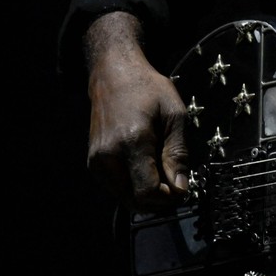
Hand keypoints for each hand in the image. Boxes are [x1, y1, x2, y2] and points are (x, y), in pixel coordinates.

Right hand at [84, 12, 191, 210]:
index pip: (147, 191)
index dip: (168, 198)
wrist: (114, 75)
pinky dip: (133, 186)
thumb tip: (180, 187)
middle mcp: (108, 155)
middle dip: (159, 200)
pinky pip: (116, 188)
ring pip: (124, 198)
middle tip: (176, 184)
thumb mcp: (175, 116)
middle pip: (134, 200)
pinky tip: (146, 167)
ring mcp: (96, 161)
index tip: (182, 189)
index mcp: (132, 142)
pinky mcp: (92, 163)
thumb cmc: (148, 90)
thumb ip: (178, 153)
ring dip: (146, 194)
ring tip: (162, 171)